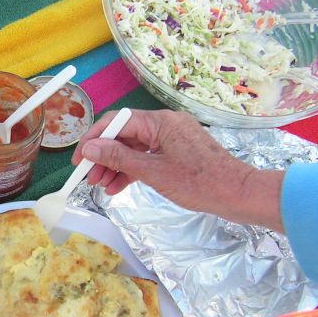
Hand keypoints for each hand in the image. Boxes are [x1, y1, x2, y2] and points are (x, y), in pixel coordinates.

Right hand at [71, 109, 284, 231]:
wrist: (238, 194)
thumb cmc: (198, 183)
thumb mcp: (153, 172)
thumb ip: (118, 158)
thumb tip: (90, 148)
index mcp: (159, 122)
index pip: (115, 122)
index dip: (93, 141)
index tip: (79, 161)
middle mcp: (165, 124)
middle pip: (124, 135)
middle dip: (104, 157)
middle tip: (90, 179)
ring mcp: (172, 137)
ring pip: (134, 148)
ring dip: (116, 166)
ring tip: (102, 187)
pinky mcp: (178, 151)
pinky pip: (148, 155)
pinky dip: (133, 169)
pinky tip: (119, 186)